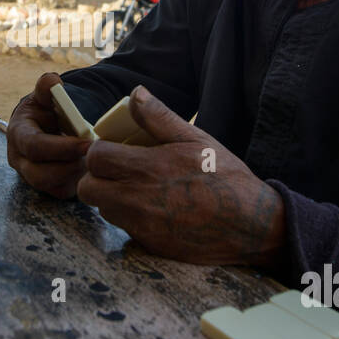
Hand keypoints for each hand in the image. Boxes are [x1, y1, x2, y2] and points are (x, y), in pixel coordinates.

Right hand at [7, 72, 92, 198]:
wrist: (46, 125)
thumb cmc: (45, 110)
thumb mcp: (44, 96)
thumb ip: (47, 87)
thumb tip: (52, 80)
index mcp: (18, 135)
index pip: (34, 147)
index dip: (60, 147)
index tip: (86, 143)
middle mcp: (20, 159)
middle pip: (40, 174)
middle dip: (70, 167)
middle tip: (94, 156)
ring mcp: (32, 176)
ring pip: (52, 187)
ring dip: (76, 176)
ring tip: (94, 162)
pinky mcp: (47, 187)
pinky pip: (62, 192)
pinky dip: (78, 183)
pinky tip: (92, 170)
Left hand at [76, 85, 284, 266]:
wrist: (250, 224)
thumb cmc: (225, 177)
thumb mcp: (196, 139)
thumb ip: (159, 117)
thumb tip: (135, 93)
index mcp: (147, 167)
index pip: (95, 158)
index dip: (101, 152)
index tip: (114, 150)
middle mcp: (137, 198)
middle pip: (88, 188)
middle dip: (97, 177)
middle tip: (118, 171)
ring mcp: (142, 225)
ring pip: (104, 209)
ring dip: (112, 198)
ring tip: (137, 189)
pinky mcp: (149, 244)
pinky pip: (124, 229)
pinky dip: (130, 218)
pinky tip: (153, 209)